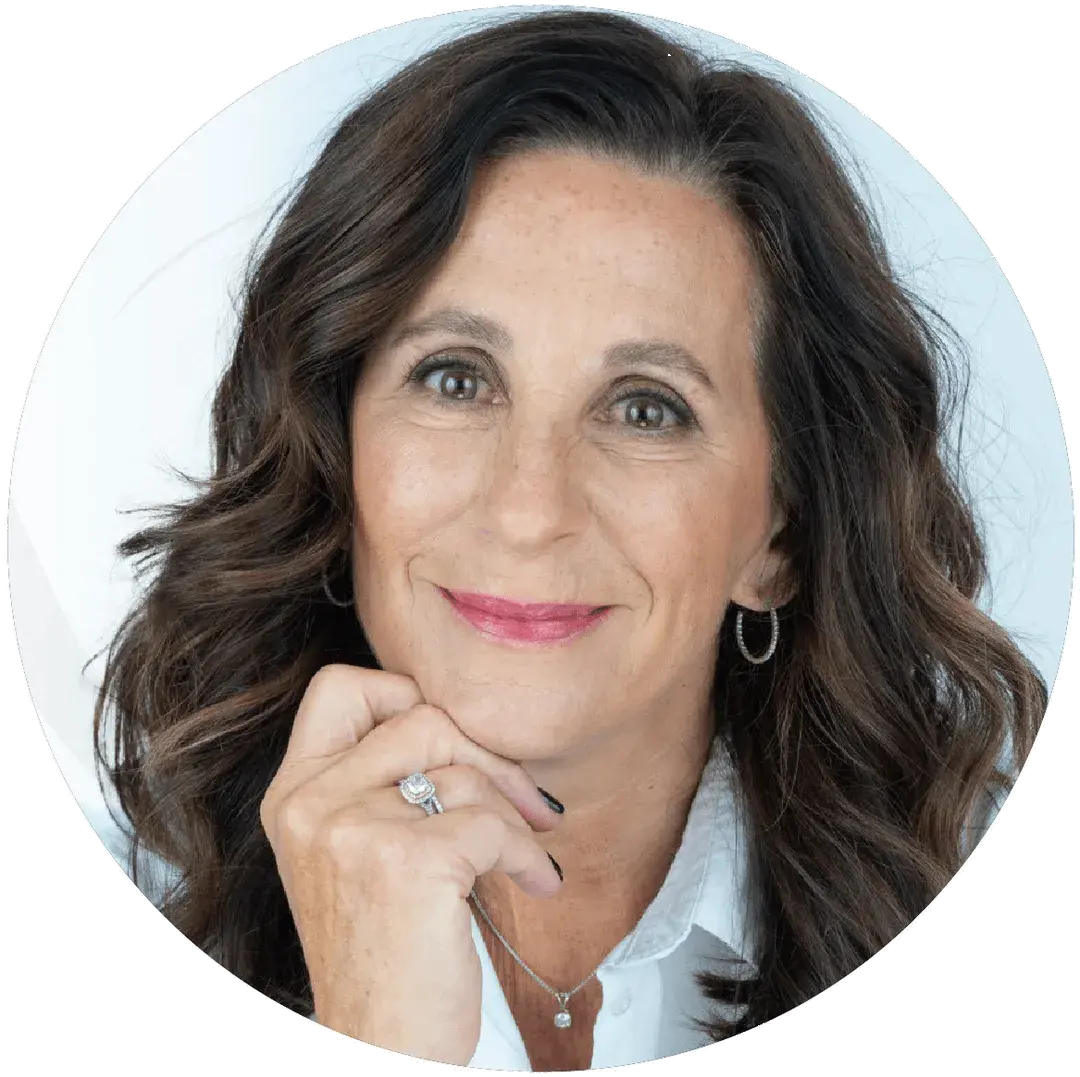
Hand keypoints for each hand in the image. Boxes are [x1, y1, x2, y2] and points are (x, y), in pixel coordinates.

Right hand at [259, 663, 563, 1063]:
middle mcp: (312, 804)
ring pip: (466, 772)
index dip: (402, 693)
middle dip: (487, 756)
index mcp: (293, 795)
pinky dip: (529, 853)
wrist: (383, 1049)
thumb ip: (380, 785)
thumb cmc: (380, 954)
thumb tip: (471, 732)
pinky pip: (495, 825)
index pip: (338, 688)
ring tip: (529, 854)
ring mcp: (355, 830)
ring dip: (515, 813)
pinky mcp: (410, 862)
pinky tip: (538, 881)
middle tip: (524, 800)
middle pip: (422, 718)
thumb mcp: (351, 854)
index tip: (448, 740)